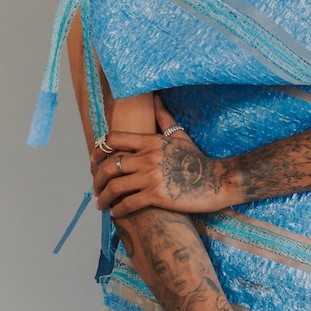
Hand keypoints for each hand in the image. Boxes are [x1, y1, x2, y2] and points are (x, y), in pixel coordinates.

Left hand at [92, 94, 230, 216]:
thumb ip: (164, 118)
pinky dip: (118, 209)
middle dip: (97, 179)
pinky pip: (128, 203)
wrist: (217, 180)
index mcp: (150, 141)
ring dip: (104, 197)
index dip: (97, 151)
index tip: (93, 162)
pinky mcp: (157, 196)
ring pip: (115, 187)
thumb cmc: (197, 160)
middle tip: (96, 188)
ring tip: (102, 203)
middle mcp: (147, 157)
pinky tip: (116, 212)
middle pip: (108, 166)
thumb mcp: (180, 136)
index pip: (113, 140)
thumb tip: (155, 99)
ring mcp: (151, 177)